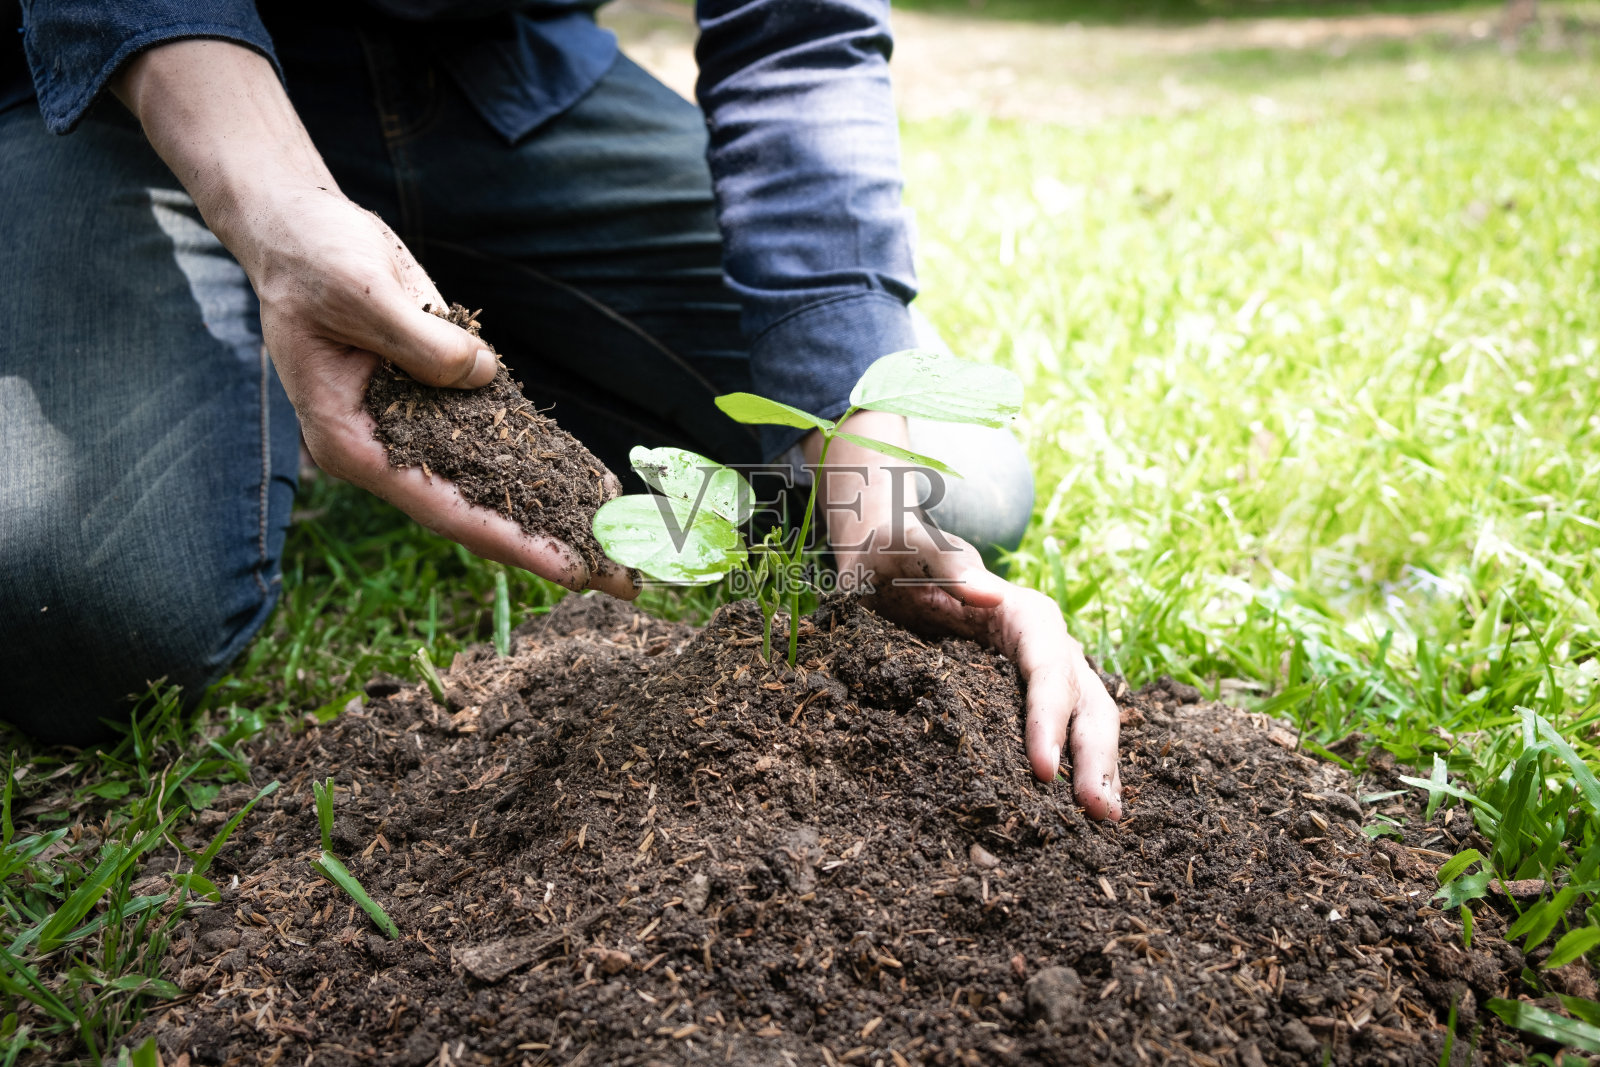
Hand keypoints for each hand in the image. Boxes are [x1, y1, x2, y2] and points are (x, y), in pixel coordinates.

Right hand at [113, 40, 632, 596]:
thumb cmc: (312, 260)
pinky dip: (545, 461)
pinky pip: (500, 439)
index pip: (442, 506)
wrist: (301, 226)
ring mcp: (419, 425)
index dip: (510, 539)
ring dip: (556, 510)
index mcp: (354, 442)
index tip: (568, 568)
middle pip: (477, 511)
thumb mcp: (360, 292)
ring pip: (494, 482)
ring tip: (621, 546)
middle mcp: (389, 448)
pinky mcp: (443, 394)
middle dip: (549, 545)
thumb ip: (422, 343)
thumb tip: (481, 375)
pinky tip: (593, 484)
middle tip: (619, 581)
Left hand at [807, 413, 1121, 819]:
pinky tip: (1073, 814)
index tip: (1042, 768)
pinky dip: (1072, 769)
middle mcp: (1043, 645)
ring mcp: (1038, 674)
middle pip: (1085, 699)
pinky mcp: (1021, 699)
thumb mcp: (907, 549)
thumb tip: (988, 589)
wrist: (884, 564)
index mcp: (1024, 612)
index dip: (1049, 717)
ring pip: (1086, 720)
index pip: (1049, 667)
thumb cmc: (895, 554)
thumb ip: (944, 564)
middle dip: (1094, 755)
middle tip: (1098, 813)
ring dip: (1097, 769)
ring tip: (1103, 821)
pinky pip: (1060, 735)